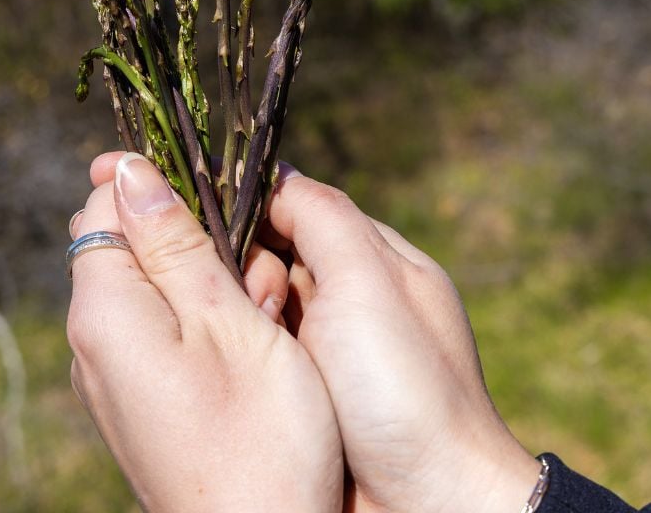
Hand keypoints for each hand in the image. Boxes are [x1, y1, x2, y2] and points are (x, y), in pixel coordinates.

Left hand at [66, 153, 342, 511]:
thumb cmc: (258, 437)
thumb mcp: (227, 321)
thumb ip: (174, 242)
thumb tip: (127, 169)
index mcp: (104, 311)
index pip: (101, 202)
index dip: (159, 184)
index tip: (221, 197)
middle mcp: (92, 342)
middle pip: (130, 243)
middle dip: (197, 237)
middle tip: (257, 278)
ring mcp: (113, 376)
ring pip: (157, 289)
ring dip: (214, 284)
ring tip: (267, 320)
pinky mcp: (140, 402)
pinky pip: (165, 334)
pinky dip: (210, 325)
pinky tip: (255, 350)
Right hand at [262, 172, 539, 512]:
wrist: (428, 505)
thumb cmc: (405, 390)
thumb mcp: (368, 282)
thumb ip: (323, 216)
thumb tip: (274, 172)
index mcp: (380, 263)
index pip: (301, 208)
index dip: (257, 212)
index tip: (222, 228)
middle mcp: (356, 302)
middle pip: (275, 257)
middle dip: (250, 272)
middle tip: (255, 303)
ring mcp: (333, 353)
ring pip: (262, 308)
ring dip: (246, 318)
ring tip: (249, 340)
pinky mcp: (312, 398)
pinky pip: (263, 358)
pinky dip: (249, 359)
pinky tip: (237, 367)